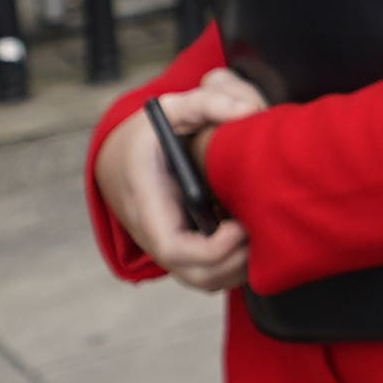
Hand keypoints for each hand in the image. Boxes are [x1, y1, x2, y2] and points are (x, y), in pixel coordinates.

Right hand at [95, 67, 274, 291]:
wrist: (120, 156)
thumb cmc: (149, 133)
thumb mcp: (171, 108)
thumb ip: (208, 102)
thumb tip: (249, 113)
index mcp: (147, 202)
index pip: (172, 247)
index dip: (210, 250)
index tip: (239, 228)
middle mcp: (154, 234)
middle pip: (194, 275)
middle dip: (233, 265)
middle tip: (262, 234)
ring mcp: (166, 247)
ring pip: (204, 280)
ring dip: (237, 270)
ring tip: (261, 236)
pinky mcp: (180, 251)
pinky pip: (207, 273)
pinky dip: (232, 266)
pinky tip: (250, 236)